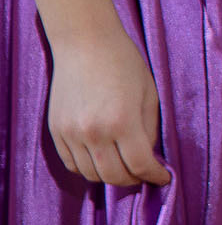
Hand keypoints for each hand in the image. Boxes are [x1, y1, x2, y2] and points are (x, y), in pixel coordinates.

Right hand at [47, 31, 169, 186]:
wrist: (86, 44)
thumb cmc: (125, 63)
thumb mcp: (149, 93)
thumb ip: (149, 129)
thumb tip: (148, 156)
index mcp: (122, 121)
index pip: (139, 164)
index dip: (154, 175)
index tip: (163, 177)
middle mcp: (94, 132)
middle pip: (114, 176)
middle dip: (134, 180)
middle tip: (144, 175)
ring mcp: (71, 134)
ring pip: (91, 174)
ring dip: (110, 177)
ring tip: (124, 169)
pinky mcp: (56, 131)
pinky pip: (71, 164)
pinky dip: (88, 168)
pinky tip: (101, 161)